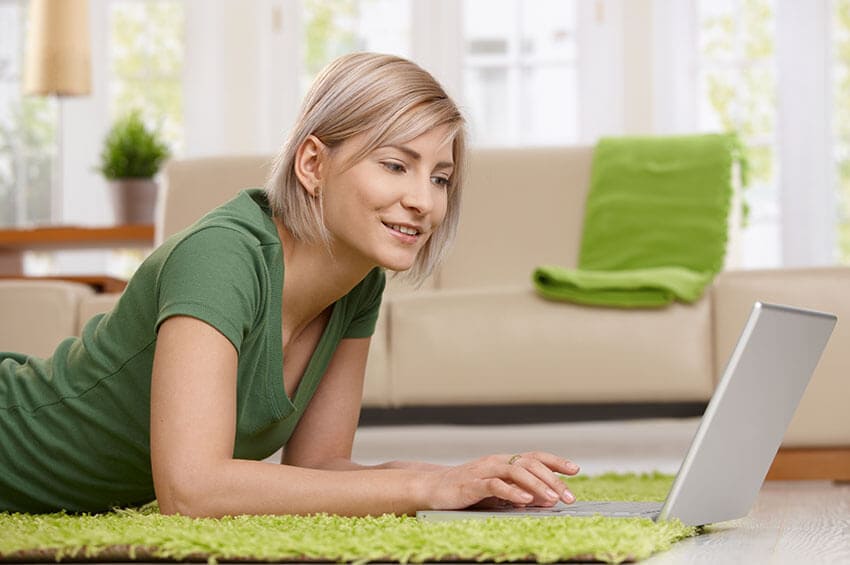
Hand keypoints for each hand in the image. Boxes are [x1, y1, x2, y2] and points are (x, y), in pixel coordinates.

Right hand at [419, 452, 579, 510]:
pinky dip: (512, 492)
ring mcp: (483, 471)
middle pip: (529, 464)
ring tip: (552, 498)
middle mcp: (496, 462)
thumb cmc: (466, 491)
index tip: (575, 469)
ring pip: (516, 472)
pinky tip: (525, 501)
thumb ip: (521, 493)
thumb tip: (547, 499)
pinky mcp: (472, 484)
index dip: (555, 461)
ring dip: (537, 486)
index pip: (534, 456)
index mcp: (503, 461)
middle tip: (568, 495)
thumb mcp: (498, 492)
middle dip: (552, 479)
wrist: (432, 489)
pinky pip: (495, 485)